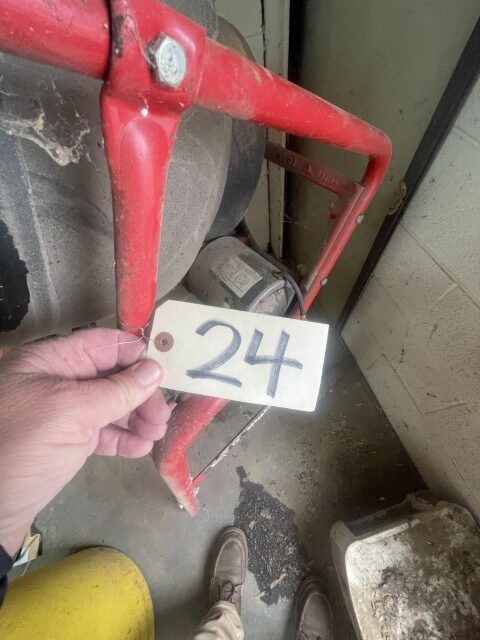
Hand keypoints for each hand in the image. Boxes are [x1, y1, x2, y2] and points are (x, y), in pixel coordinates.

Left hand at [0, 328, 170, 556]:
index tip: (165, 369)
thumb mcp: (72, 412)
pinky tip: (140, 448)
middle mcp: (57, 381)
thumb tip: (155, 370)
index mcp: (49, 361)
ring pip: (110, 405)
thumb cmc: (25, 447)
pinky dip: (122, 438)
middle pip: (111, 376)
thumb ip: (117, 390)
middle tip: (163, 416)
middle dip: (140, 393)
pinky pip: (102, 432)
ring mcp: (62, 413)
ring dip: (137, 417)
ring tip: (156, 433)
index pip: (101, 344)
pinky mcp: (67, 441)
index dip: (134, 353)